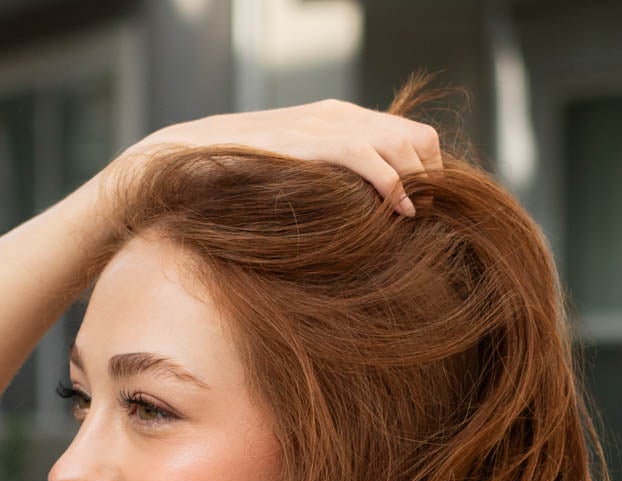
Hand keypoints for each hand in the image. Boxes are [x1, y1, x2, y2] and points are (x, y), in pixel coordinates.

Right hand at [127, 98, 442, 217]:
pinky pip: (365, 155)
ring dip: (418, 183)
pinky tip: (401, 211)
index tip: (426, 212)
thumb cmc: (237, 183)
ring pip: (399, 142)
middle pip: (417, 136)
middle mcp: (338, 115)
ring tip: (419, 219)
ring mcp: (323, 125)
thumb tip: (358, 224)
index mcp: (338, 119)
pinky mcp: (308, 143)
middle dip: (432, 179)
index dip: (428, 173)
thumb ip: (327, 188)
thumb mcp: (294, 180)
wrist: (188, 161)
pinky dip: (392, 182)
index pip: (410, 134)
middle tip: (431, 220)